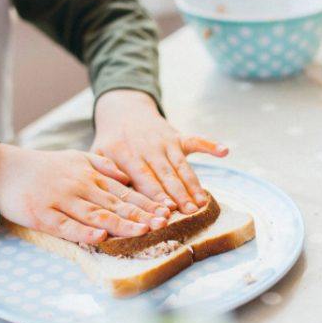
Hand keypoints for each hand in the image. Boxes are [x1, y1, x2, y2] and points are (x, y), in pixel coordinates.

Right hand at [0, 143, 169, 243]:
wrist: (5, 170)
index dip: (147, 202)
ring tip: (141, 231)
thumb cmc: (45, 167)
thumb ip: (103, 166)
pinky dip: (82, 233)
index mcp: (90, 175)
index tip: (167, 211)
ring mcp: (61, 202)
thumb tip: (129, 176)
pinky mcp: (43, 216)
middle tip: (163, 224)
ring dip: (119, 224)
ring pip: (95, 215)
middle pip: (115, 204)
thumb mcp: (76, 158)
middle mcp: (79, 187)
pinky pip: (65, 226)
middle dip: (141, 215)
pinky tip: (98, 239)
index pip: (125, 191)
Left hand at [91, 89, 228, 214]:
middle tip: (189, 212)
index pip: (143, 177)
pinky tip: (225, 151)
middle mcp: (148, 146)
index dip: (156, 194)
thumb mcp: (96, 154)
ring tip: (202, 202)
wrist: (123, 110)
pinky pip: (195, 140)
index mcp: (125, 153)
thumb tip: (115, 191)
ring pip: (181, 165)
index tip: (167, 209)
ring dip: (193, 183)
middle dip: (178, 194)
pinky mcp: (177, 136)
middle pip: (166, 174)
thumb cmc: (109, 142)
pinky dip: (210, 145)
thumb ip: (104, 172)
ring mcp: (165, 140)